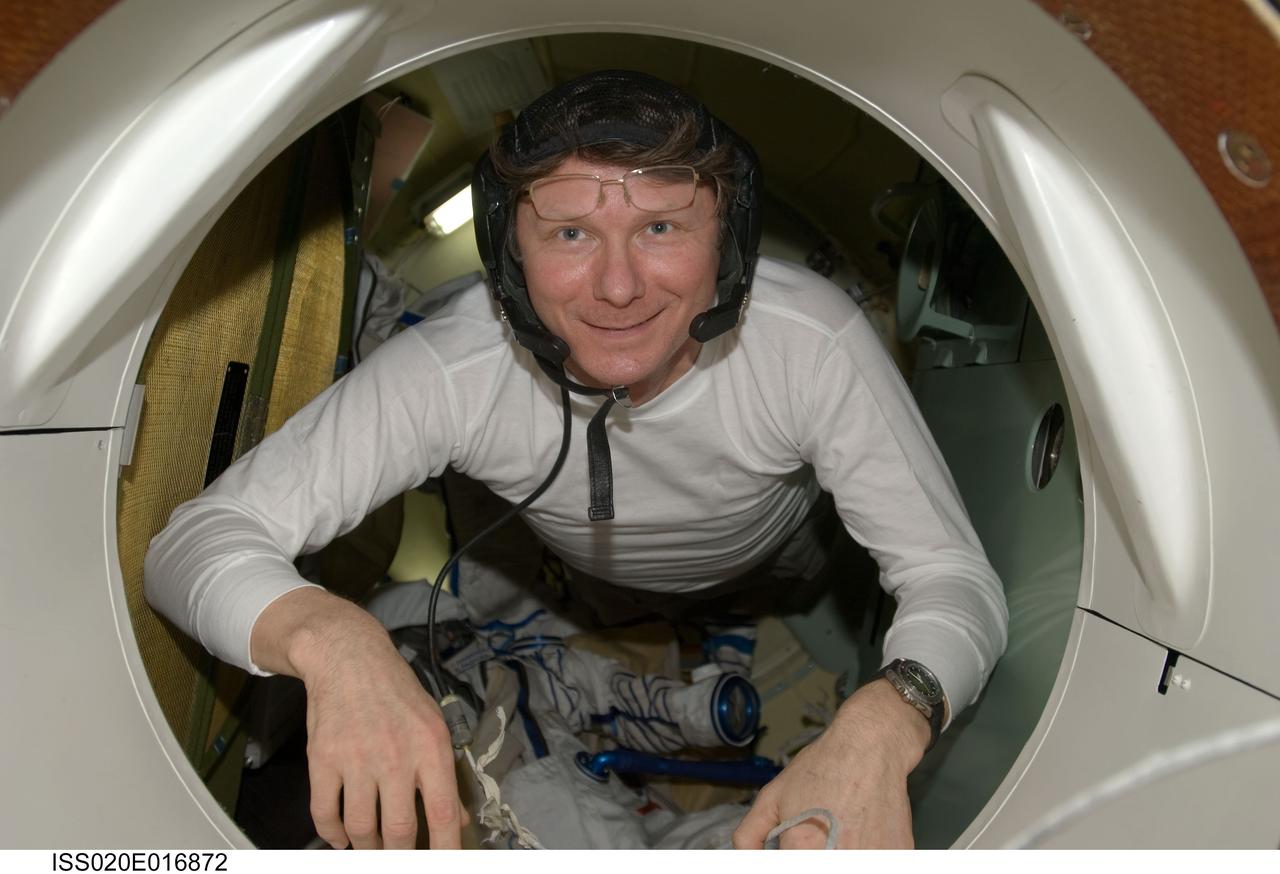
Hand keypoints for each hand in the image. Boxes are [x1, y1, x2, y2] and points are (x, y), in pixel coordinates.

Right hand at [252, 588, 465, 848]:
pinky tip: (341, 838)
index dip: (445, 851)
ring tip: (373, 848)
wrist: (349, 658)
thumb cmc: (397, 693)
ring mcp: (356, 759)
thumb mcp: (434, 725)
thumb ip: (446, 775)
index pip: (443, 813)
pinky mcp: (323, 760)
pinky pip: (325, 814)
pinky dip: (332, 835)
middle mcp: (395, 756)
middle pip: (400, 832)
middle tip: (401, 857)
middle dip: (401, 856)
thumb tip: (459, 819)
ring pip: (362, 830)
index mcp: (431, 748)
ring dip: (368, 848)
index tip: (443, 866)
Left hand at [732, 678, 929, 848]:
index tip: (792, 846)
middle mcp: (840, 859)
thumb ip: (750, 834)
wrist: (871, 746)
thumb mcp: (772, 795)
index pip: (788, 870)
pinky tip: (862, 831)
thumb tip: (747, 858)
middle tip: (816, 834)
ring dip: (839, 852)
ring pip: (847, 866)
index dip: (789, 857)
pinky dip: (867, 851)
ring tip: (841, 830)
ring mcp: (873, 858)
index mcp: (803, 849)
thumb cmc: (821, 769)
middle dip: (811, 853)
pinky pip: (876, 861)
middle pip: (818, 866)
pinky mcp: (898, 854)